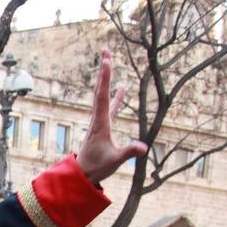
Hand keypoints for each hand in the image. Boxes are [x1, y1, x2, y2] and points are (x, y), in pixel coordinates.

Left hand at [76, 49, 147, 184]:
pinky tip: (121, 87)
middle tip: (105, 51)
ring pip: (101, 95)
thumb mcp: (115, 160)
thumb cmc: (97, 167)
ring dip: (105, 78)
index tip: (106, 61)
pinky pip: (108, 105)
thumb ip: (129, 152)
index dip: (105, 78)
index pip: (102, 96)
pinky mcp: (102, 125)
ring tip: (108, 60)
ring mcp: (99, 121)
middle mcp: (97, 118)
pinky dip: (114, 95)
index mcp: (100, 123)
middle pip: (99, 90)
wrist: (83, 174)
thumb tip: (144, 147)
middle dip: (103, 70)